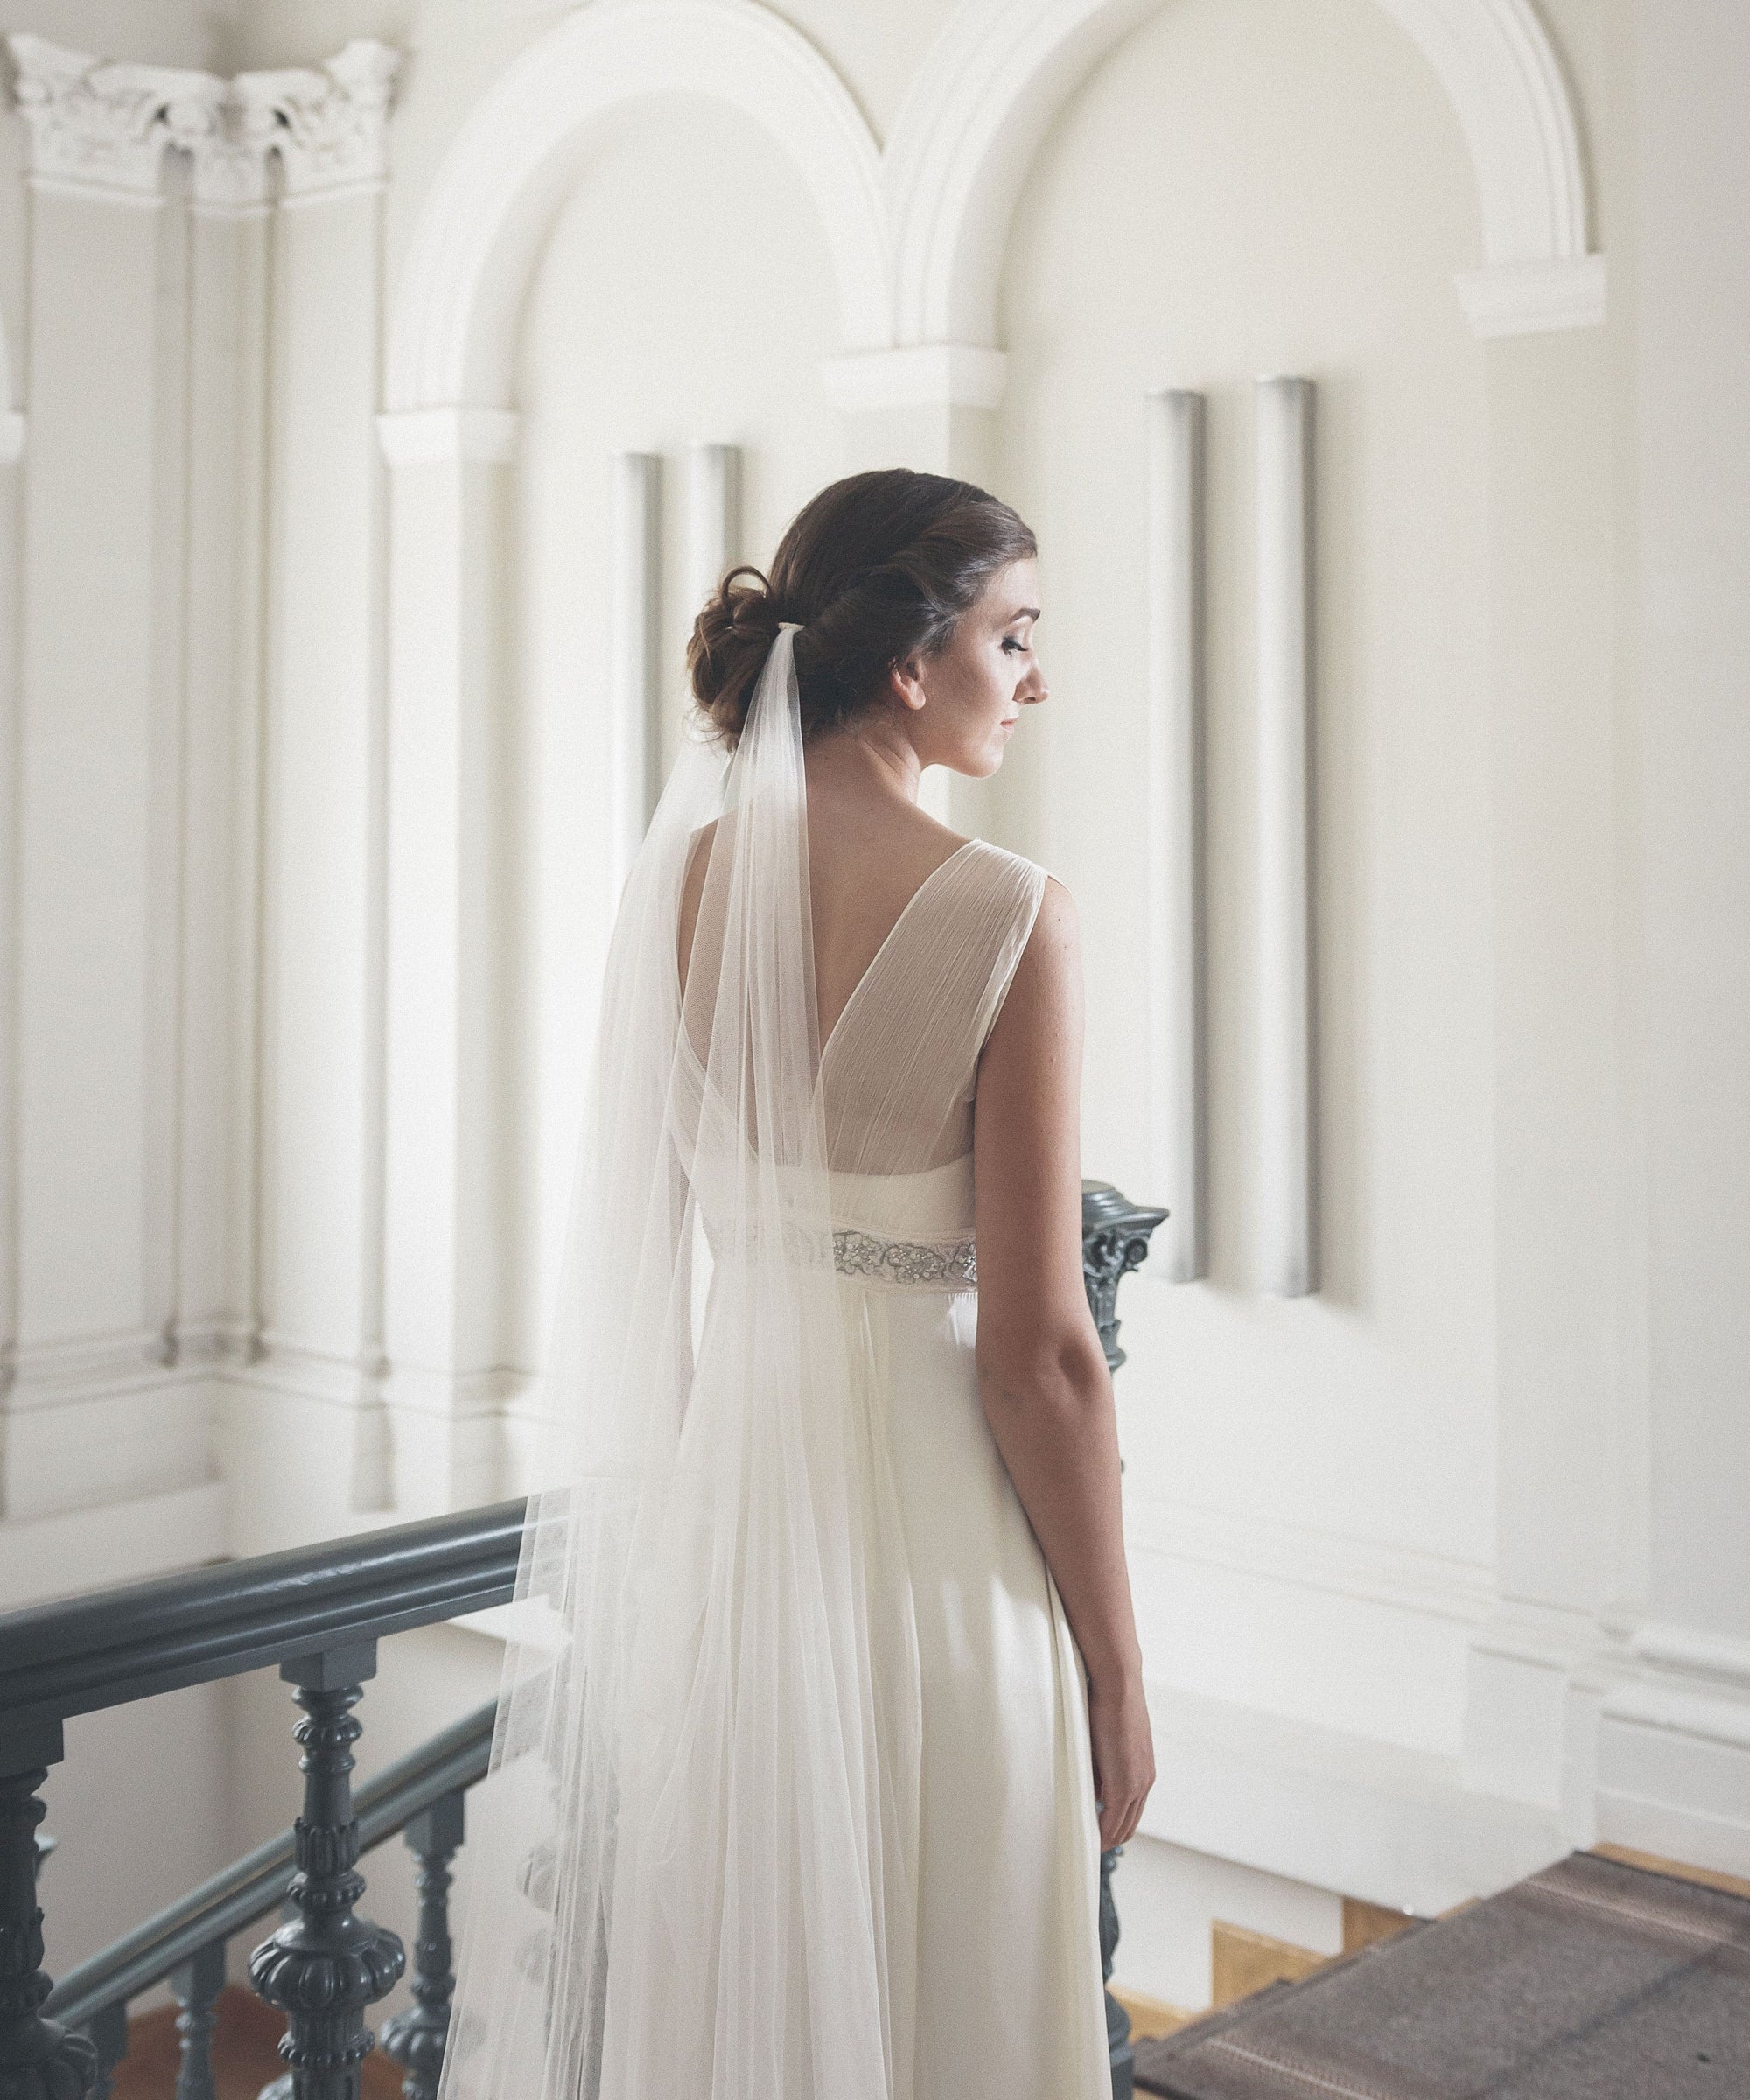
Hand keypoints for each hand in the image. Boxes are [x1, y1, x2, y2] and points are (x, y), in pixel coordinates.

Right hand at [1087, 1671, 1154, 1849]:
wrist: (1119, 1686)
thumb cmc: (1108, 1706)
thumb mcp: (1107, 1744)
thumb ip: (1103, 1769)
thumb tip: (1093, 1790)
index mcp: (1142, 1773)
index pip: (1129, 1814)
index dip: (1112, 1828)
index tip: (1095, 1835)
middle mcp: (1144, 1782)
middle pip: (1127, 1826)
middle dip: (1108, 1838)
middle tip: (1087, 1847)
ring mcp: (1137, 1783)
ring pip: (1121, 1826)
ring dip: (1103, 1837)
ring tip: (1084, 1844)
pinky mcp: (1124, 1782)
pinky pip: (1111, 1818)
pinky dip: (1100, 1831)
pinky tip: (1087, 1836)